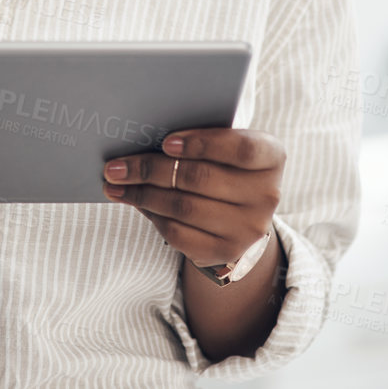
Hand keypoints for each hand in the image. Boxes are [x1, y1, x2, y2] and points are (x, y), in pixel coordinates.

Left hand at [101, 128, 284, 270]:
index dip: (202, 143)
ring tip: (115, 183)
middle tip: (116, 166)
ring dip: (142, 194)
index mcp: (271, 157)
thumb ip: (200, 138)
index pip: (240, 149)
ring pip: (184, 207)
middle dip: (151, 169)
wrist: (240, 214)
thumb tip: (144, 137)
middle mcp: (267, 194)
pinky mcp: (226, 251)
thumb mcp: (225, 147)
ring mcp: (249, 228)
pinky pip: (179, 233)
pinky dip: (152, 215)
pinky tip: (135, 202)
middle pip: (201, 178)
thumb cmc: (224, 166)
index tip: (165, 142)